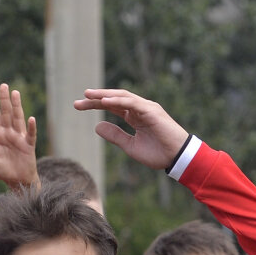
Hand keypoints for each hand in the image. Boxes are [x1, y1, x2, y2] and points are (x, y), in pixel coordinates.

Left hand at [0, 83, 38, 189]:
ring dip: (17, 106)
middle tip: (2, 85)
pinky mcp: (29, 146)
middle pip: (7, 114)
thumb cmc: (4, 170)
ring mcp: (20, 138)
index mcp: (0, 135)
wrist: (17, 182)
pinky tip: (31, 119)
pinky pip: (30, 135)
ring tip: (15, 94)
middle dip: (4, 100)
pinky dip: (31, 127)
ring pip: (18, 119)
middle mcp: (10, 134)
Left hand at [73, 89, 188, 169]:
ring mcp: (146, 108)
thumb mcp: (130, 146)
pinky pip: (132, 103)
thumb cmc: (158, 154)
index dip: (95, 105)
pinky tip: (105, 101)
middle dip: (95, 98)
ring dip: (104, 95)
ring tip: (88, 95)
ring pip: (122, 96)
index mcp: (134, 116)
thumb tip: (97, 126)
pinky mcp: (151, 111)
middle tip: (77, 102)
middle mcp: (139, 109)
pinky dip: (118, 100)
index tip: (78, 106)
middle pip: (114, 99)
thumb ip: (115, 136)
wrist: (178, 158)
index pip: (112, 106)